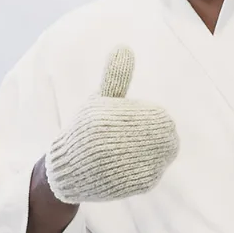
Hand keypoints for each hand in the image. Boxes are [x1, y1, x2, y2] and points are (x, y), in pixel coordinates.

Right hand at [45, 46, 178, 203]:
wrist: (68, 170)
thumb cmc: (86, 130)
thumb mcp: (98, 100)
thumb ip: (115, 77)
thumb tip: (124, 48)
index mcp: (107, 119)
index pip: (156, 115)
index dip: (155, 115)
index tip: (148, 115)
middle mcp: (114, 143)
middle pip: (164, 134)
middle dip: (161, 131)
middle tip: (155, 132)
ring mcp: (124, 166)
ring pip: (163, 153)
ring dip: (160, 148)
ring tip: (146, 145)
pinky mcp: (132, 185)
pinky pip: (155, 172)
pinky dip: (153, 165)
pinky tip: (141, 161)